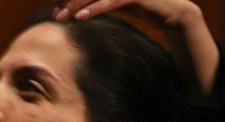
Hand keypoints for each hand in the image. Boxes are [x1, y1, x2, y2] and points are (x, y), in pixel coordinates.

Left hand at [50, 0, 202, 31]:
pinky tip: (82, 17)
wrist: (171, 12)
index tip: (52, 4)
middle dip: (68, 0)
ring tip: (61, 17)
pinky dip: (95, 9)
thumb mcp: (115, 3)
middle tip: (53, 13)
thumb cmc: (141, 6)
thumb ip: (98, 1)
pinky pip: (111, 2)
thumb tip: (74, 9)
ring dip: (76, 5)